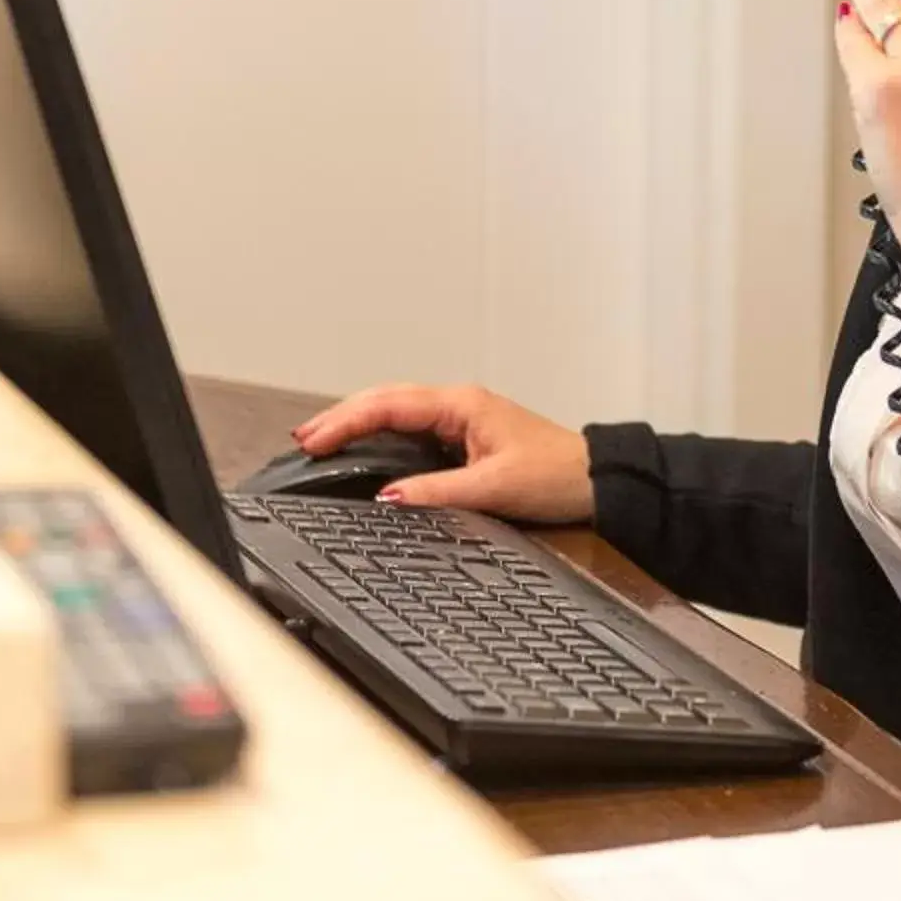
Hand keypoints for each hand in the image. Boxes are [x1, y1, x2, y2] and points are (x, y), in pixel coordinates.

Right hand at [293, 383, 592, 523]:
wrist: (597, 482)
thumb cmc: (556, 476)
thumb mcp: (494, 488)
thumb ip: (438, 493)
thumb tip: (388, 499)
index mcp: (461, 405)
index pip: (389, 405)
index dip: (346, 422)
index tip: (313, 441)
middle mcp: (457, 405)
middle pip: (386, 401)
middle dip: (342, 417)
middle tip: (303, 440)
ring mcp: (461, 420)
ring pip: (397, 412)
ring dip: (358, 423)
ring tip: (321, 441)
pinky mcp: (465, 439)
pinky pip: (412, 430)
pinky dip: (381, 436)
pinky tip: (364, 450)